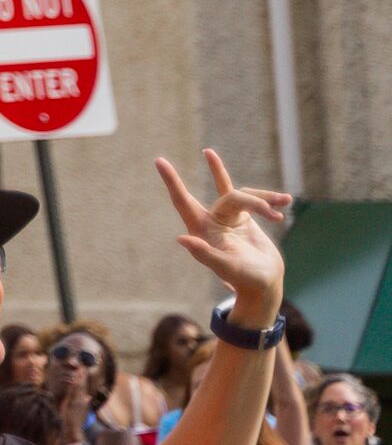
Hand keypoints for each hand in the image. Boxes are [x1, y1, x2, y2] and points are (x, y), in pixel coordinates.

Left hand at [156, 149, 288, 322]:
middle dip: (252, 201)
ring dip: (264, 200)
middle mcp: (213, 220)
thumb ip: (205, 253)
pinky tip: (285, 201)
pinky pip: (255, 199)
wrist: (263, 284)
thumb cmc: (243, 279)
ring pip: (244, 195)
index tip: (159, 160)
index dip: (171, 181)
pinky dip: (270, 199)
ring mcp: (229, 218)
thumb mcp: (225, 267)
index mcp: (201, 229)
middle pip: (228, 196)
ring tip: (284, 206)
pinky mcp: (245, 219)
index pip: (182, 201)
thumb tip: (181, 239)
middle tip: (272, 212)